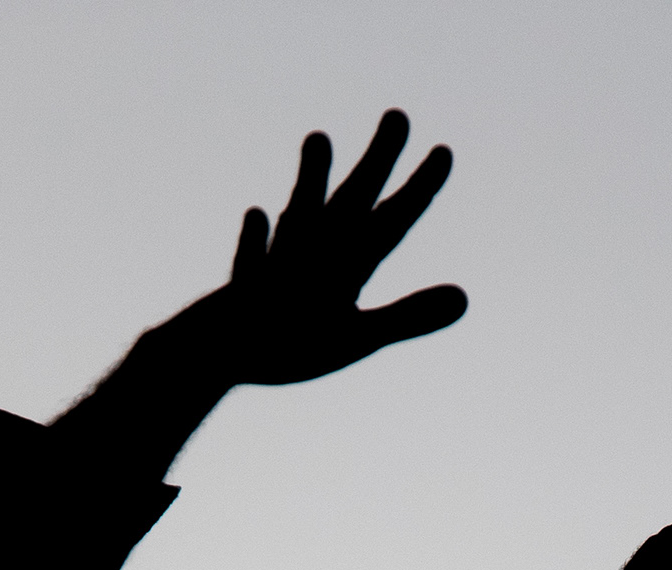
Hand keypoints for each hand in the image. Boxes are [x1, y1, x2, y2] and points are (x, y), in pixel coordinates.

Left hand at [173, 111, 463, 387]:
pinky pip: (255, 254)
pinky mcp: (244, 285)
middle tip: (397, 115)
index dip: (420, 186)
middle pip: (353, 196)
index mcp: (346, 258)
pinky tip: (258, 216)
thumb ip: (407, 315)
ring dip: (312, 177)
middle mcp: (313, 249)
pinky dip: (259, 237)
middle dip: (378, 158)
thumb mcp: (356, 337)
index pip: (394, 216)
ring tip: (316, 137)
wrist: (207, 351)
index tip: (443, 150)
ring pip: (301, 211)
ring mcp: (277, 263)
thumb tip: (464, 298)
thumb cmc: (285, 348)